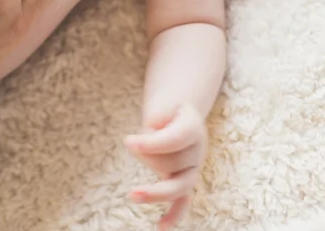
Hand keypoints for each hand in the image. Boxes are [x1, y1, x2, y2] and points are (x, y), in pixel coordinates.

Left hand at [124, 103, 206, 229]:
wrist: (178, 113)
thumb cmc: (166, 110)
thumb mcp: (162, 105)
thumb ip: (157, 118)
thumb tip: (149, 134)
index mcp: (193, 128)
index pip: (174, 140)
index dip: (151, 144)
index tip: (127, 141)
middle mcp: (197, 151)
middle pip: (173, 163)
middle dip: (149, 157)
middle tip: (128, 143)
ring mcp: (193, 168)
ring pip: (176, 185)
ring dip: (154, 187)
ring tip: (132, 193)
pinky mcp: (185, 180)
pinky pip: (183, 201)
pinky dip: (174, 215)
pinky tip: (161, 226)